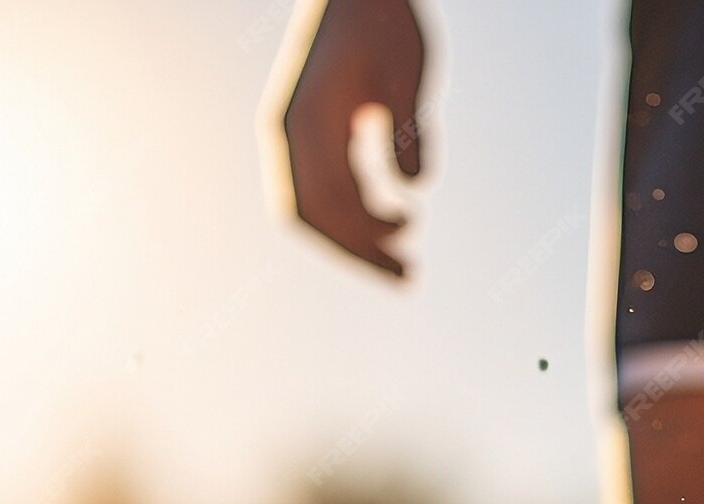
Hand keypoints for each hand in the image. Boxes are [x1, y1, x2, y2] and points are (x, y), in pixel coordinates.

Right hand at [279, 0, 426, 276]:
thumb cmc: (384, 22)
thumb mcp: (405, 74)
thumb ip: (407, 129)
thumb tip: (415, 185)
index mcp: (303, 121)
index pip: (325, 203)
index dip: (363, 241)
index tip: (405, 256)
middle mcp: (288, 134)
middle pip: (315, 218)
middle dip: (360, 252)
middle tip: (408, 278)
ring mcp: (294, 135)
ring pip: (317, 209)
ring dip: (359, 237)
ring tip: (407, 249)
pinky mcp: (310, 134)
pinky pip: (323, 190)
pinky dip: (356, 212)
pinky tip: (396, 212)